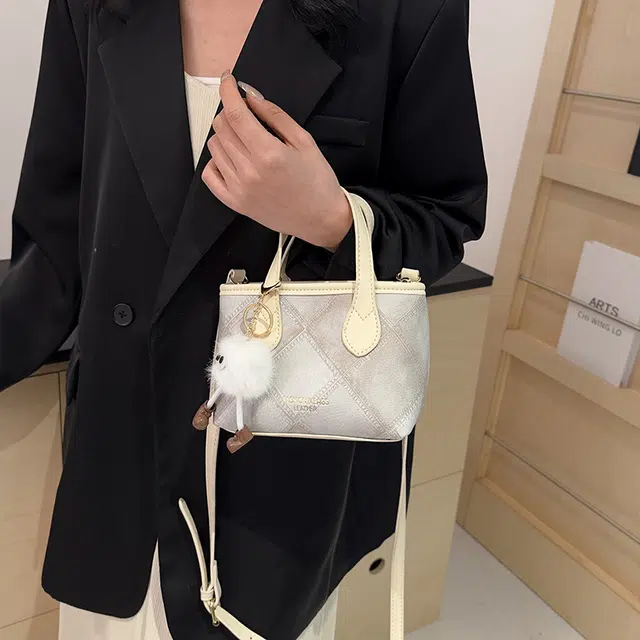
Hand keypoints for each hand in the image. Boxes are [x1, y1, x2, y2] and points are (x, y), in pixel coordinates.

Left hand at [202, 72, 351, 248]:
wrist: (321, 219)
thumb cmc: (317, 181)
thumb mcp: (304, 141)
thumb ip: (275, 116)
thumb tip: (250, 96)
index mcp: (269, 153)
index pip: (235, 113)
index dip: (228, 90)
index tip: (228, 80)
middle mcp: (249, 172)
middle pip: (221, 127)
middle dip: (230, 112)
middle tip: (247, 115)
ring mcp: (239, 189)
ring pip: (214, 147)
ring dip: (225, 136)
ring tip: (246, 141)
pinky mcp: (235, 203)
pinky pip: (209, 174)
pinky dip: (216, 161)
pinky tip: (233, 159)